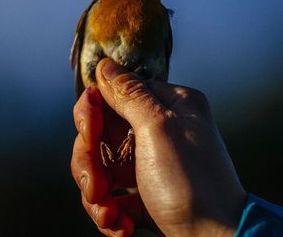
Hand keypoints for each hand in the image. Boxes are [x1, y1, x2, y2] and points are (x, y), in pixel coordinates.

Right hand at [71, 58, 245, 235]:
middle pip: (99, 133)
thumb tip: (105, 63)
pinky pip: (111, 197)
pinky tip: (120, 226)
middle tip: (96, 187)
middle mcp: (159, 130)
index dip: (92, 114)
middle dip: (90, 163)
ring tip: (109, 216)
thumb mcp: (158, 130)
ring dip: (96, 195)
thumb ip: (129, 94)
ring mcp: (151, 164)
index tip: (90, 134)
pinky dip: (110, 213)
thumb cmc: (192, 184)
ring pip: (100, 167)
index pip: (114, 94)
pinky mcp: (145, 196)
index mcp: (169, 105)